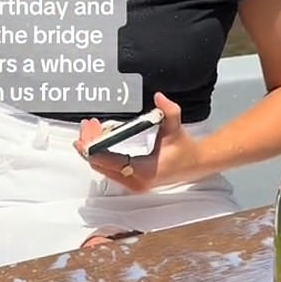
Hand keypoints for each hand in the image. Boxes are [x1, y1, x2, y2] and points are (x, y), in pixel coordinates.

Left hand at [73, 92, 202, 190]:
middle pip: (100, 164)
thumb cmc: (183, 148)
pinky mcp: (129, 182)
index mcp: (145, 170)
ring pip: (101, 168)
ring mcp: (131, 184)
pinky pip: (107, 169)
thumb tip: (159, 97)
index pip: (109, 160)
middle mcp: (135, 181)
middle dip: (89, 144)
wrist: (194, 164)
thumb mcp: (175, 128)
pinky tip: (98, 141)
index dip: (94, 147)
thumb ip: (169, 111)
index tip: (87, 132)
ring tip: (91, 130)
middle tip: (87, 126)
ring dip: (93, 149)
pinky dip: (100, 155)